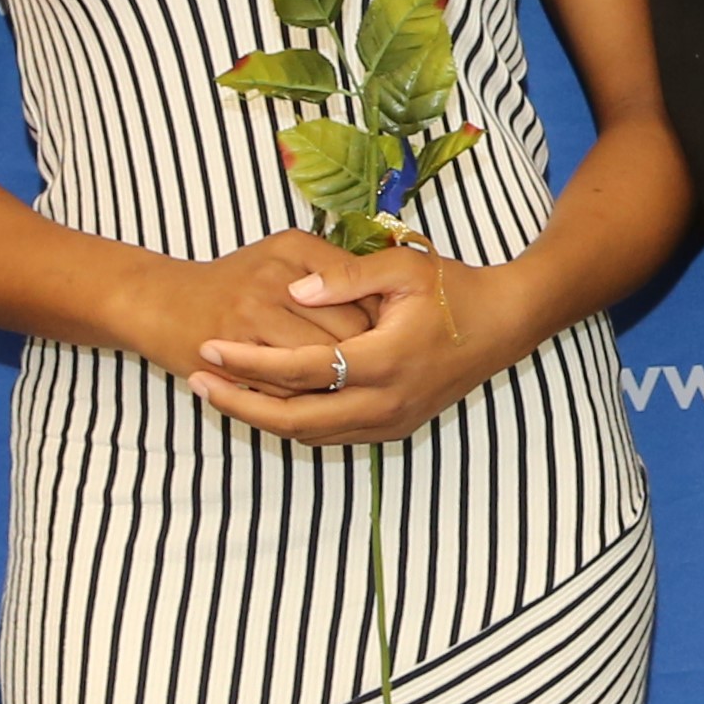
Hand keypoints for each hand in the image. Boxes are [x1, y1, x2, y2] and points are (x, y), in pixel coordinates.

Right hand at [129, 234, 369, 385]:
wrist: (164, 304)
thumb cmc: (235, 281)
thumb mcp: (283, 253)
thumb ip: (332, 266)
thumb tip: (384, 299)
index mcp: (294, 249)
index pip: (360, 289)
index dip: (381, 320)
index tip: (390, 337)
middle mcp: (274, 278)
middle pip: (347, 329)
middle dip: (366, 355)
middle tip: (378, 371)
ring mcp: (252, 316)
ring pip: (320, 363)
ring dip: (339, 382)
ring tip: (352, 389)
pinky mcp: (233, 354)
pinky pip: (286, 386)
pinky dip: (306, 397)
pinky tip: (316, 398)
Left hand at [194, 244, 533, 445]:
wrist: (507, 324)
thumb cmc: (455, 288)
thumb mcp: (403, 267)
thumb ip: (345, 279)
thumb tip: (293, 289)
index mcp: (386, 360)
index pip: (301, 369)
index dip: (249, 362)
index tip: (208, 347)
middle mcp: (387, 401)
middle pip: (295, 420)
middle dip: (240, 404)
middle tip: (195, 383)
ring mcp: (392, 421)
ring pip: (311, 435)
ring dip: (262, 418)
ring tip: (219, 393)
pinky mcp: (395, 428)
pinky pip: (332, 435)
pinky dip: (293, 422)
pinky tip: (265, 401)